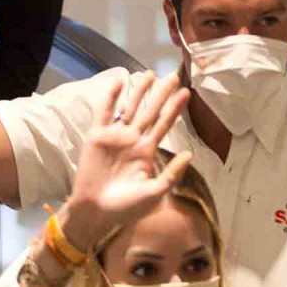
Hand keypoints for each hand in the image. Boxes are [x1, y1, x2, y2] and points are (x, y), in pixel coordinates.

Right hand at [61, 71, 191, 250]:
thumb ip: (172, 173)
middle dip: (161, 94)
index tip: (186, 93)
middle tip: (173, 76)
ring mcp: (115, 136)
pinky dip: (110, 97)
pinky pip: (105, 112)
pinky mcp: (97, 136)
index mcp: (147, 151)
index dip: (174, 109)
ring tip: (149, 74)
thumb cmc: (126, 208)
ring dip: (139, 91)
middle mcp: (133, 140)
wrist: (96, 212)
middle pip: (150, 111)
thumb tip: (190, 154)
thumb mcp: (155, 193)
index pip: (164, 125)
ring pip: (130, 107)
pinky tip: (118, 81)